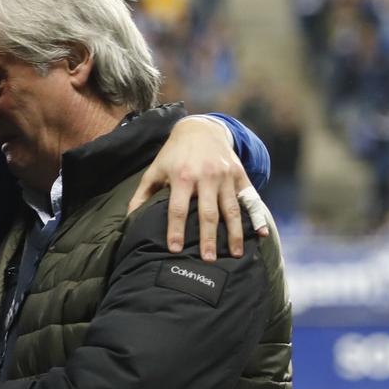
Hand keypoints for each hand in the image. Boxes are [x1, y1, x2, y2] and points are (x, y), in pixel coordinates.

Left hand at [126, 116, 270, 260]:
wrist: (200, 128)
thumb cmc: (174, 154)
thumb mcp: (155, 169)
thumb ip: (142, 194)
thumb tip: (129, 219)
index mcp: (183, 176)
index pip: (178, 209)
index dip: (175, 230)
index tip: (174, 249)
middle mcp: (206, 176)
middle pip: (208, 213)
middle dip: (208, 238)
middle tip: (208, 260)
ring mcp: (225, 175)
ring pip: (231, 209)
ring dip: (234, 234)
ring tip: (235, 255)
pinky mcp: (239, 173)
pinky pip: (249, 198)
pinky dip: (256, 216)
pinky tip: (259, 234)